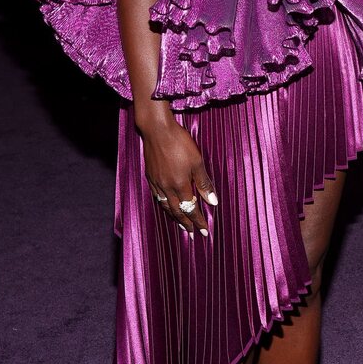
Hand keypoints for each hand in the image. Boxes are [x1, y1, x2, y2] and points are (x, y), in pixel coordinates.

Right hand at [138, 110, 217, 237]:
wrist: (157, 130)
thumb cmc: (179, 143)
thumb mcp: (197, 162)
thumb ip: (204, 183)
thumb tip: (213, 202)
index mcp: (180, 185)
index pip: (191, 209)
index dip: (198, 220)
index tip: (204, 231)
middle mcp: (167, 188)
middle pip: (177, 211)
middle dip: (186, 223)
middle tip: (192, 233)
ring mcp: (157, 182)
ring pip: (166, 206)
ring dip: (174, 217)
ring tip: (180, 224)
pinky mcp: (150, 176)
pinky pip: (157, 197)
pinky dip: (163, 205)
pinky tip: (166, 205)